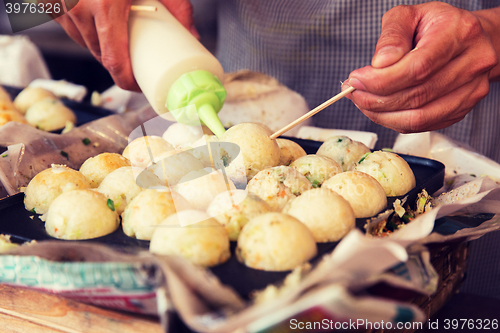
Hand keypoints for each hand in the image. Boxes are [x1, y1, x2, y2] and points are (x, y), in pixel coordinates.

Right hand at [54, 0, 196, 90]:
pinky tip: (96, 23)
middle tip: (136, 62)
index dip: (127, 80)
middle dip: (118, 64)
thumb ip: (178, 6)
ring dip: (100, 47)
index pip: (113, 62)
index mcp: (104, 6)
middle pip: (99, 55)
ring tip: (119, 40)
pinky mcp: (48, 1)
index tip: (138, 84)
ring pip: (83, 42)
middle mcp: (77, 7)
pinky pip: (68, 27)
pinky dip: (83, 30)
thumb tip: (192, 36)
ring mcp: (59, 4)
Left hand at [342, 2, 497, 132]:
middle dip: (376, 98)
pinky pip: (422, 125)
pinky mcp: (462, 110)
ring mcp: (471, 90)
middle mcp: (473, 63)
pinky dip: (395, 121)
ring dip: (382, 115)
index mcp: (460, 33)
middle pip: (417, 95)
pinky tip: (379, 110)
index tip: (356, 79)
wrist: (468, 39)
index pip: (418, 67)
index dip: (382, 79)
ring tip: (362, 102)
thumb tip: (379, 64)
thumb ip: (392, 35)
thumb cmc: (435, 26)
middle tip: (353, 92)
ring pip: (419, 117)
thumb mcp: (409, 15)